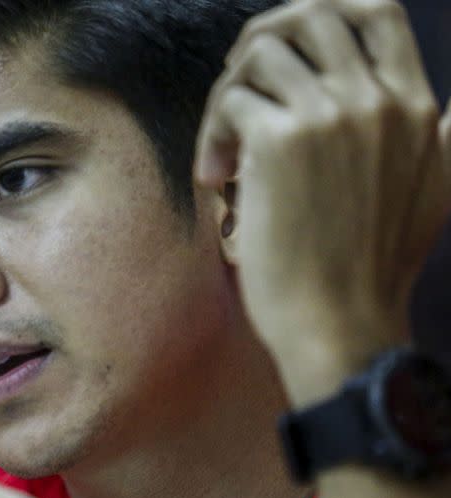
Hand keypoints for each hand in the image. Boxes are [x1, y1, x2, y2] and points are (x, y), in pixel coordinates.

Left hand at [196, 0, 450, 403]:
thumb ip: (444, 139)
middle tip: (237, 99)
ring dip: (227, 94)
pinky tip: (216, 178)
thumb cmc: (370, 269)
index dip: (315, 19)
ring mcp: (329, 114)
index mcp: (416, 105)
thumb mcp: (433, 193)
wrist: (338, 323)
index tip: (279, 63)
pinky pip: (230, 100)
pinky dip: (211, 134)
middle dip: (258, 46)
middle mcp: (376, 98)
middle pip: (307, 15)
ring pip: (259, 53)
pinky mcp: (279, 139)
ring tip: (223, 149)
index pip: (374, 11)